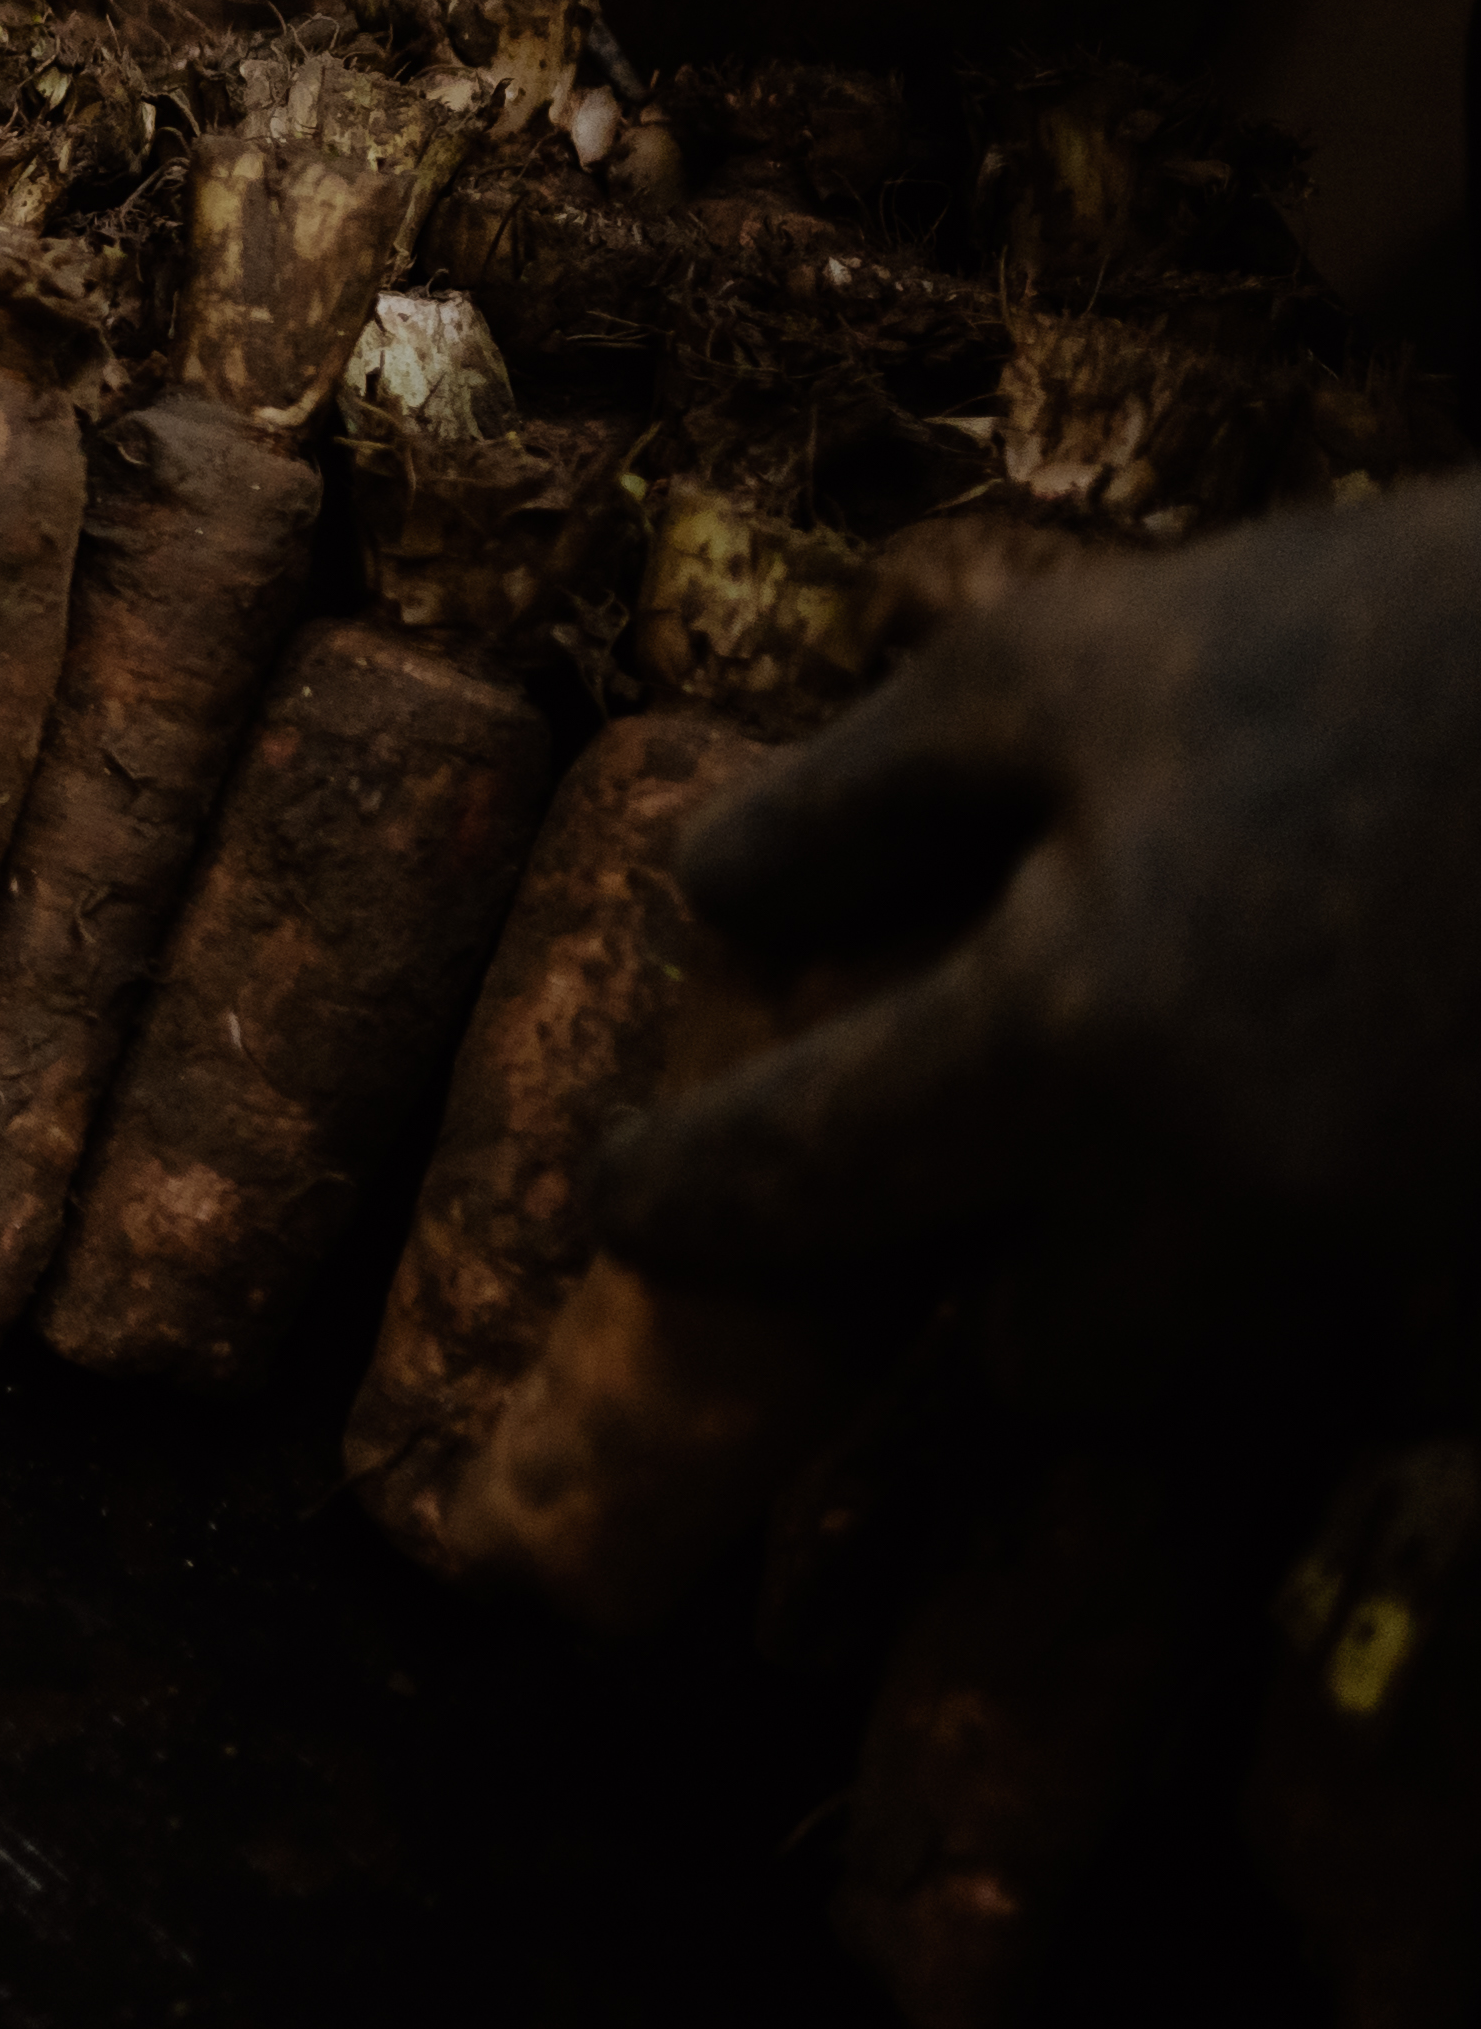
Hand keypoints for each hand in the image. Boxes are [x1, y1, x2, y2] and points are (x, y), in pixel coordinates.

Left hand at [601, 476, 1480, 1410]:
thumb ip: (862, 797)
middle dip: (995, 1280)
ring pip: (1218, 1383)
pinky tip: (1361, 1130)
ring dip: (1175, 1297)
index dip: (690, 1196)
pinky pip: (1387, 1378)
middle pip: (1033, 1360)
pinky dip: (1346, 1291)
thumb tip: (721, 905)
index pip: (808, 1183)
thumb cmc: (1404, 646)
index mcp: (1083, 1047)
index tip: (627, 1205)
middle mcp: (1242, 1218)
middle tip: (983, 1174)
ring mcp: (1420, 1299)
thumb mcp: (1080, 660)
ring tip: (1197, 1138)